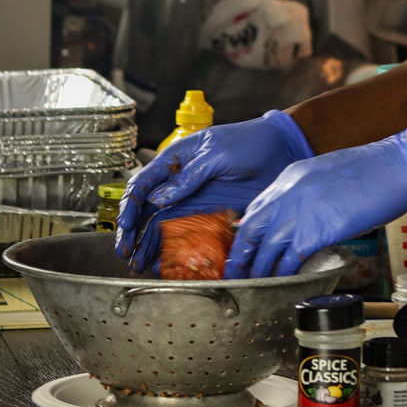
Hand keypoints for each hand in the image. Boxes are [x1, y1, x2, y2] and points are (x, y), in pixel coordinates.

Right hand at [115, 110, 312, 266]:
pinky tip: (164, 262)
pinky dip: (172, 248)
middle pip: (147, 209)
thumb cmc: (249, 142)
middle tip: (126, 253)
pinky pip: (185, 233)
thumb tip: (158, 198)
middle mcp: (179, 181)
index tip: (126, 228)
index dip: (130, 207)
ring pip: (161, 225)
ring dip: (148, 244)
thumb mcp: (217, 154)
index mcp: (176, 160)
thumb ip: (188, 176)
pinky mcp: (209, 214)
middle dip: (133, 232)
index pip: (142, 184)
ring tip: (139, 264)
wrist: (281, 151)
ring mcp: (193, 199)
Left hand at [223, 123, 406, 277]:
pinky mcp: (317, 230)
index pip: (256, 209)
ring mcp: (301, 210)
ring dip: (260, 271)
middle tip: (237, 273)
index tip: (243, 248)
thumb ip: (306, 195)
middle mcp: (289, 192)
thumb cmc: (372, 170)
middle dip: (241, 255)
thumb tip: (300, 220)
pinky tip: (286, 283)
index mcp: (290, 176)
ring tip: (256, 286)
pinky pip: (292, 259)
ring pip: (267, 248)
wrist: (397, 166)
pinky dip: (286, 274)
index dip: (245, 233)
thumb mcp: (326, 174)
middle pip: (251, 229)